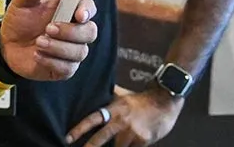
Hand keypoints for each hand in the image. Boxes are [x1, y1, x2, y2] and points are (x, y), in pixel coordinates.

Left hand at [0, 0, 97, 80]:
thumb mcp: (21, 2)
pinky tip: (37, 55)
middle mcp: (75, 30)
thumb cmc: (19, 21)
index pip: (88, 7)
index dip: (88, 10)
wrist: (6, 45)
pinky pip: (67, 68)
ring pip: (80, 52)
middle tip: (48, 28)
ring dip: (58, 47)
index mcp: (69, 10)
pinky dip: (51, 61)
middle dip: (71, 32)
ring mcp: (71, 51)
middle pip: (90, 32)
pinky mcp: (64, 68)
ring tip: (38, 42)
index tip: (79, 14)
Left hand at [65, 86, 182, 146]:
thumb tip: (94, 92)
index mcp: (114, 109)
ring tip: (118, 142)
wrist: (165, 102)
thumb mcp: (123, 95)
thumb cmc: (142, 100)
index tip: (67, 138)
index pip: (93, 119)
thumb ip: (109, 97)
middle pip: (101, 138)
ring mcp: (133, 132)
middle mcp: (122, 121)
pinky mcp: (143, 141)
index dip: (79, 129)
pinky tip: (131, 143)